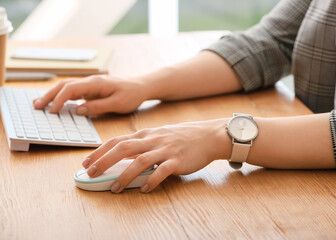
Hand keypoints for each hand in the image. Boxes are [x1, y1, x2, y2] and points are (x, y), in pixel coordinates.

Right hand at [33, 75, 148, 114]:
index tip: (51, 110)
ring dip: (53, 94)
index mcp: (96, 83)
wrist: (141, 86)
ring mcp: (91, 84)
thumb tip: (78, 109)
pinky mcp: (92, 89)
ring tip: (39, 103)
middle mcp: (91, 81)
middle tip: (36, 106)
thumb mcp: (117, 104)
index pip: (71, 89)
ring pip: (67, 87)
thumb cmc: (132, 95)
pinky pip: (73, 91)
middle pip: (64, 85)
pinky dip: (62, 95)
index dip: (59, 99)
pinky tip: (55, 102)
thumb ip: (98, 107)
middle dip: (49, 95)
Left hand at [82, 119, 231, 192]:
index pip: (117, 141)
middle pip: (123, 148)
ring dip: (125, 175)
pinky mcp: (178, 160)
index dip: (100, 151)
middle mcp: (152, 140)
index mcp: (145, 135)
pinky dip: (151, 180)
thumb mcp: (157, 136)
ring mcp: (165, 150)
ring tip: (115, 188)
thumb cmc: (180, 137)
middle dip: (104, 161)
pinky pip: (162, 171)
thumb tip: (120, 156)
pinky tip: (144, 189)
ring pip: (140, 160)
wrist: (206, 136)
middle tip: (91, 173)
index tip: (86, 162)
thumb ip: (140, 145)